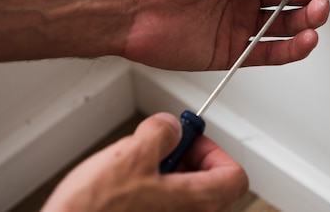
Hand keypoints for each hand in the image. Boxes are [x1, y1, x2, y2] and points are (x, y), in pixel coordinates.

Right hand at [41, 113, 248, 211]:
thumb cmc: (95, 211)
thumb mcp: (132, 155)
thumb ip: (160, 133)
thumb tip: (169, 126)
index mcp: (196, 203)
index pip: (234, 177)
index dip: (215, 151)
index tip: (190, 140)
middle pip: (209, 185)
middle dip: (185, 159)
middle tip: (162, 147)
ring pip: (183, 196)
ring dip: (165, 174)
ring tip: (135, 166)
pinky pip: (162, 207)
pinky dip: (150, 192)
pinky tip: (123, 184)